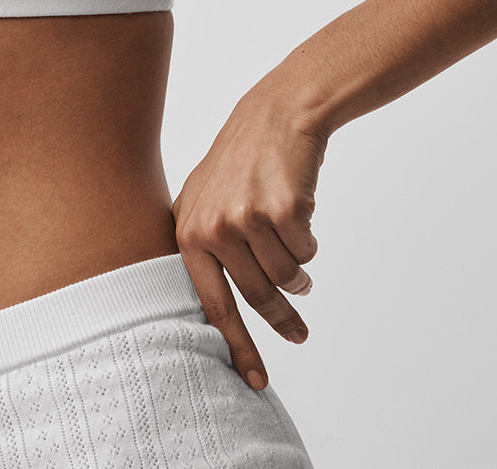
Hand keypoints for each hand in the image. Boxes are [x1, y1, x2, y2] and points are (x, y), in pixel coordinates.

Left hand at [171, 85, 326, 390]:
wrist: (276, 115)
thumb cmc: (240, 161)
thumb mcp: (202, 199)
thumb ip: (200, 248)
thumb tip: (208, 313)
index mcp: (189, 231)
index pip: (211, 305)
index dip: (236, 347)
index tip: (254, 381)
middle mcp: (214, 228)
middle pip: (256, 296)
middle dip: (282, 319)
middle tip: (298, 332)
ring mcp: (248, 218)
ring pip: (286, 277)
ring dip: (297, 272)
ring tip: (294, 246)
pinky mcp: (283, 211)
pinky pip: (306, 252)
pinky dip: (308, 240)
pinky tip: (299, 215)